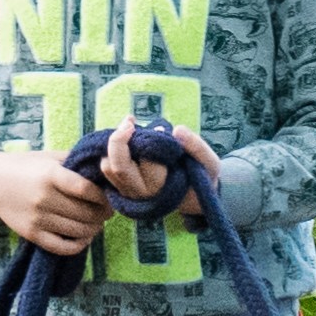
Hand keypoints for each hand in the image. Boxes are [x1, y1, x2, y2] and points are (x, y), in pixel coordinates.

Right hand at [0, 146, 107, 257]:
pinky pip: (62, 247)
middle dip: (103, 214)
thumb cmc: (27, 167)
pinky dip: (79, 245)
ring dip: (94, 229)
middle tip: (107, 211)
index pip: (85, 189)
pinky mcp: (32, 234)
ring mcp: (37, 219)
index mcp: (50, 175)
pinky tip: (84, 237)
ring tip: (97, 223)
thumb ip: (76, 161)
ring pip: (78, 231)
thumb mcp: (50, 157)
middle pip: (85, 213)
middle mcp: (44, 198)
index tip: (109, 196)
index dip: (102, 196)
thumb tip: (106, 163)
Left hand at [88, 123, 221, 207]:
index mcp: (161, 189)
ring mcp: (127, 193)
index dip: (154, 141)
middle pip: (118, 167)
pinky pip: (105, 167)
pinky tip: (126, 137)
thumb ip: (197, 147)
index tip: (164, 129)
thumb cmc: (201, 177)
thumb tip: (177, 130)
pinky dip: (111, 150)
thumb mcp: (210, 164)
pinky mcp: (120, 188)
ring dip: (114, 144)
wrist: (193, 195)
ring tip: (130, 128)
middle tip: (130, 120)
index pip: (148, 162)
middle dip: (119, 140)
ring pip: (107, 166)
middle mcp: (140, 194)